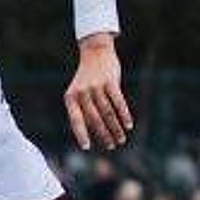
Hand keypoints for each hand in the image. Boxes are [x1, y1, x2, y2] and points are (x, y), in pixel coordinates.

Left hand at [64, 33, 132, 150]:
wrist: (95, 52)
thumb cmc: (87, 78)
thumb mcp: (80, 93)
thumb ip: (84, 110)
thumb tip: (93, 133)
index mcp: (71, 98)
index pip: (76, 120)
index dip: (81, 134)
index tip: (86, 148)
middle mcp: (82, 93)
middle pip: (94, 119)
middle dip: (104, 135)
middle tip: (112, 146)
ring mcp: (96, 86)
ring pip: (107, 113)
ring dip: (116, 128)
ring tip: (121, 139)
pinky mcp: (110, 81)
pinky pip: (118, 102)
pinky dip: (124, 115)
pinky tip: (129, 125)